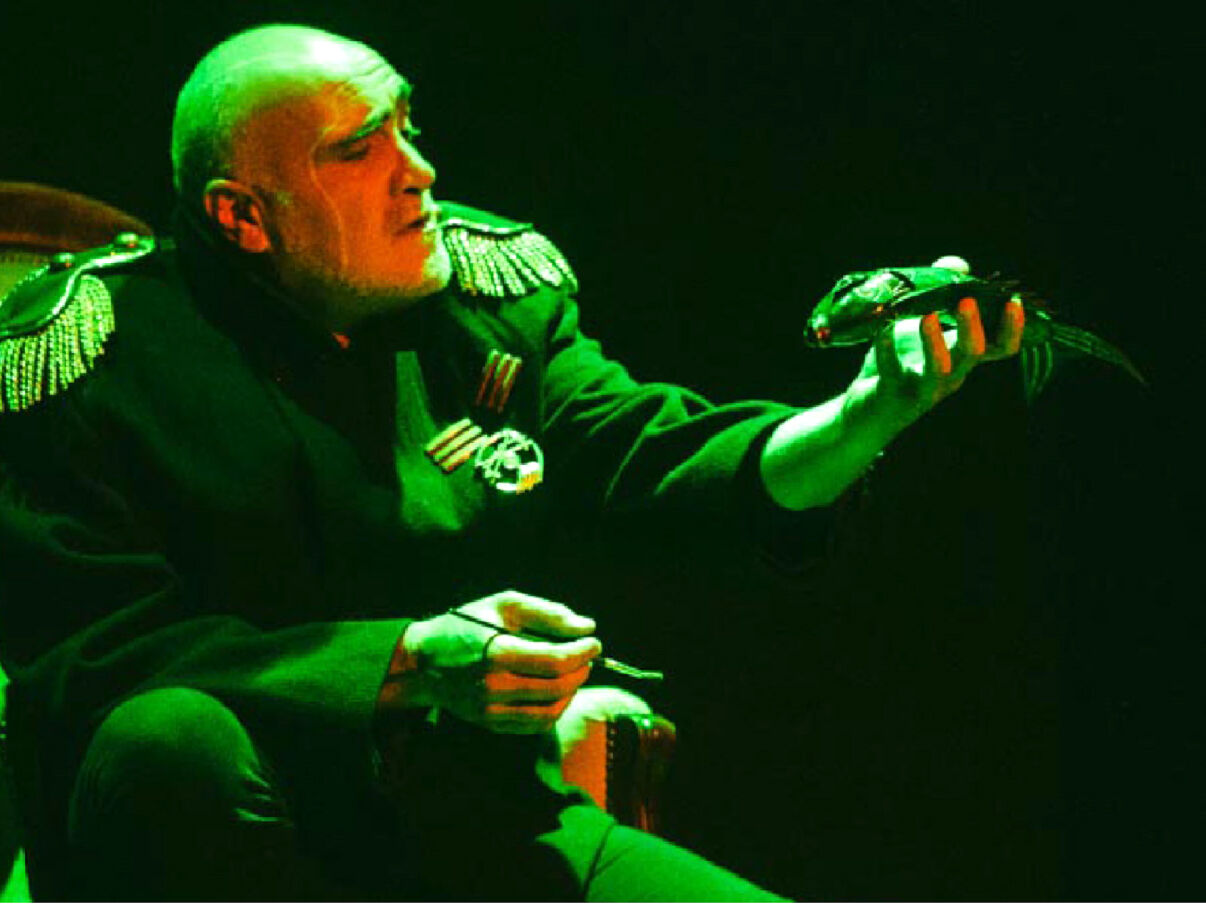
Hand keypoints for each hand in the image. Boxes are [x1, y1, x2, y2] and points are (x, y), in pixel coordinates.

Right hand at [400, 590, 600, 734]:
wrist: (423, 662)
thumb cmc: (466, 626)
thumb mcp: (504, 605)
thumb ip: (548, 614)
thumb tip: (587, 627)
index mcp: (497, 652)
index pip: (555, 661)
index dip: (583, 653)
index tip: (595, 643)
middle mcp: (493, 686)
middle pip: (557, 687)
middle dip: (581, 671)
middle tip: (587, 656)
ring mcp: (491, 710)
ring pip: (550, 711)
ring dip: (572, 693)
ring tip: (574, 673)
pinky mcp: (490, 724)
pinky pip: (535, 725)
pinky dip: (554, 710)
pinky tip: (557, 691)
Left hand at [844, 257, 1024, 433]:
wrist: (865, 413)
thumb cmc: (897, 365)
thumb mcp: (918, 328)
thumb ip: (940, 295)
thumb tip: (958, 264)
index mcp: (961, 360)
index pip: (1000, 349)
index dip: (1012, 329)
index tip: (1014, 302)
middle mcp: (949, 376)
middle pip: (973, 354)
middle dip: (972, 327)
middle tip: (967, 301)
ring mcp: (922, 389)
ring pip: (939, 370)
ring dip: (935, 343)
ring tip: (927, 317)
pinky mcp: (892, 396)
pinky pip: (893, 374)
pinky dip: (887, 352)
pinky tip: (881, 332)